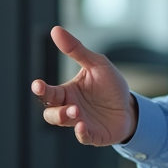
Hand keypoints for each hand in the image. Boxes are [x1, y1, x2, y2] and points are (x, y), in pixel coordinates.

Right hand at [32, 26, 137, 145]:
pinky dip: (80, 133)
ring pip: (63, 123)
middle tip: (61, 102)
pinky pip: (82, 137)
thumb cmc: (110, 86)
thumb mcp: (96, 64)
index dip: (41, 89)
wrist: (131, 107)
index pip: (49, 92)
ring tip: (75, 111)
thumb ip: (76, 50)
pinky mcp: (93, 135)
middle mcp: (69, 108)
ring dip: (65, 117)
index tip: (37, 84)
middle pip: (50, 111)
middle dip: (54, 108)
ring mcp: (80, 123)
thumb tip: (55, 30)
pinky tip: (82, 127)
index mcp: (67, 92)